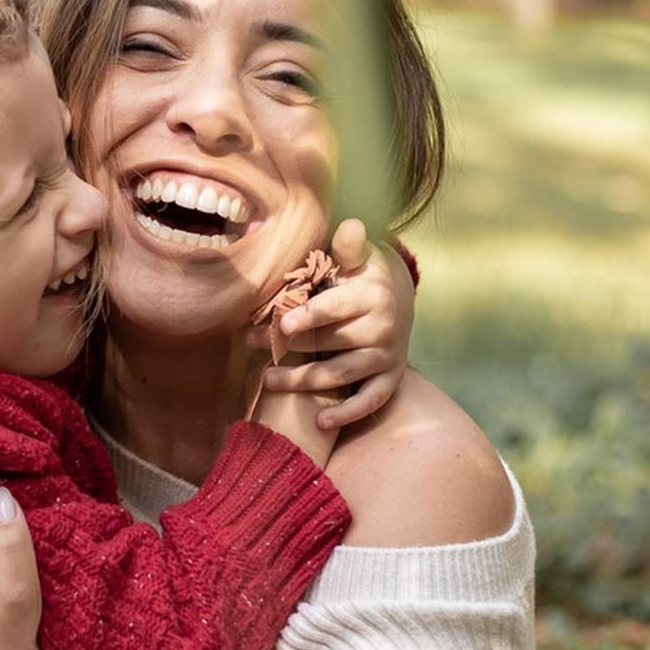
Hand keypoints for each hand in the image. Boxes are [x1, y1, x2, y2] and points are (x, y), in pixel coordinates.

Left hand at [251, 219, 413, 430]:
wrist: (399, 300)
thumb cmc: (362, 275)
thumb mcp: (358, 256)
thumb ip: (349, 245)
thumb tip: (350, 226)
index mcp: (372, 294)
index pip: (335, 307)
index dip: (308, 316)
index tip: (282, 324)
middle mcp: (383, 328)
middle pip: (328, 342)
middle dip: (286, 345)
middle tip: (250, 343)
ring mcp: (387, 356)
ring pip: (340, 374)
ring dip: (301, 380)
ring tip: (266, 379)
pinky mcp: (390, 378)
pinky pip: (370, 401)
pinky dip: (347, 414)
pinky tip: (318, 423)